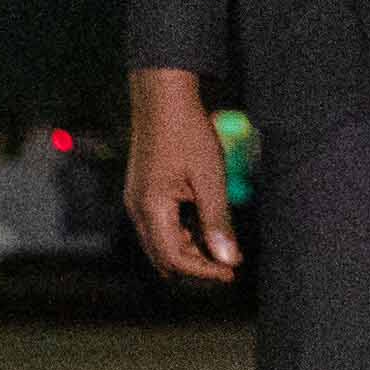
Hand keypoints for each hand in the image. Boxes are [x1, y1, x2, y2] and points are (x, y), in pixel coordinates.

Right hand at [124, 67, 240, 283]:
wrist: (163, 97)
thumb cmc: (188, 132)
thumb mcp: (210, 178)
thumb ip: (218, 222)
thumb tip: (229, 260)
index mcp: (150, 208)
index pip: (174, 259)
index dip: (204, 272)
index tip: (232, 272)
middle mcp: (137, 210)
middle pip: (164, 259)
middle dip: (196, 268)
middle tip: (230, 266)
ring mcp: (136, 202)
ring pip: (161, 245)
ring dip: (191, 252)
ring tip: (224, 246)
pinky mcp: (142, 194)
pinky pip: (160, 228)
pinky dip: (183, 235)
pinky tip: (208, 228)